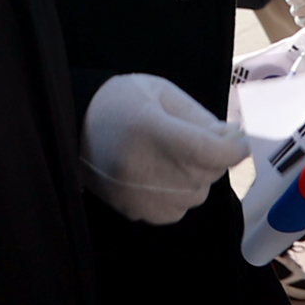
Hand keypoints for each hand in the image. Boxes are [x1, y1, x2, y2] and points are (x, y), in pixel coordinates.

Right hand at [80, 72, 250, 224]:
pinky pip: (177, 211)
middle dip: (212, 157)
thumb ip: (201, 118)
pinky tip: (161, 178)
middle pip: (207, 173)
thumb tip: (233, 140)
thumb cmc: (121, 102)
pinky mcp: (132, 210)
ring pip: (197, 194)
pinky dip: (178, 196)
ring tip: (171, 160)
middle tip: (193, 140)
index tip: (234, 139)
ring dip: (195, 178)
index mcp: (152, 129)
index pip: (212, 152)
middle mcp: (144, 165)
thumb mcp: (162, 93)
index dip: (234, 147)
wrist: (70, 124)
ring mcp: (137, 193)